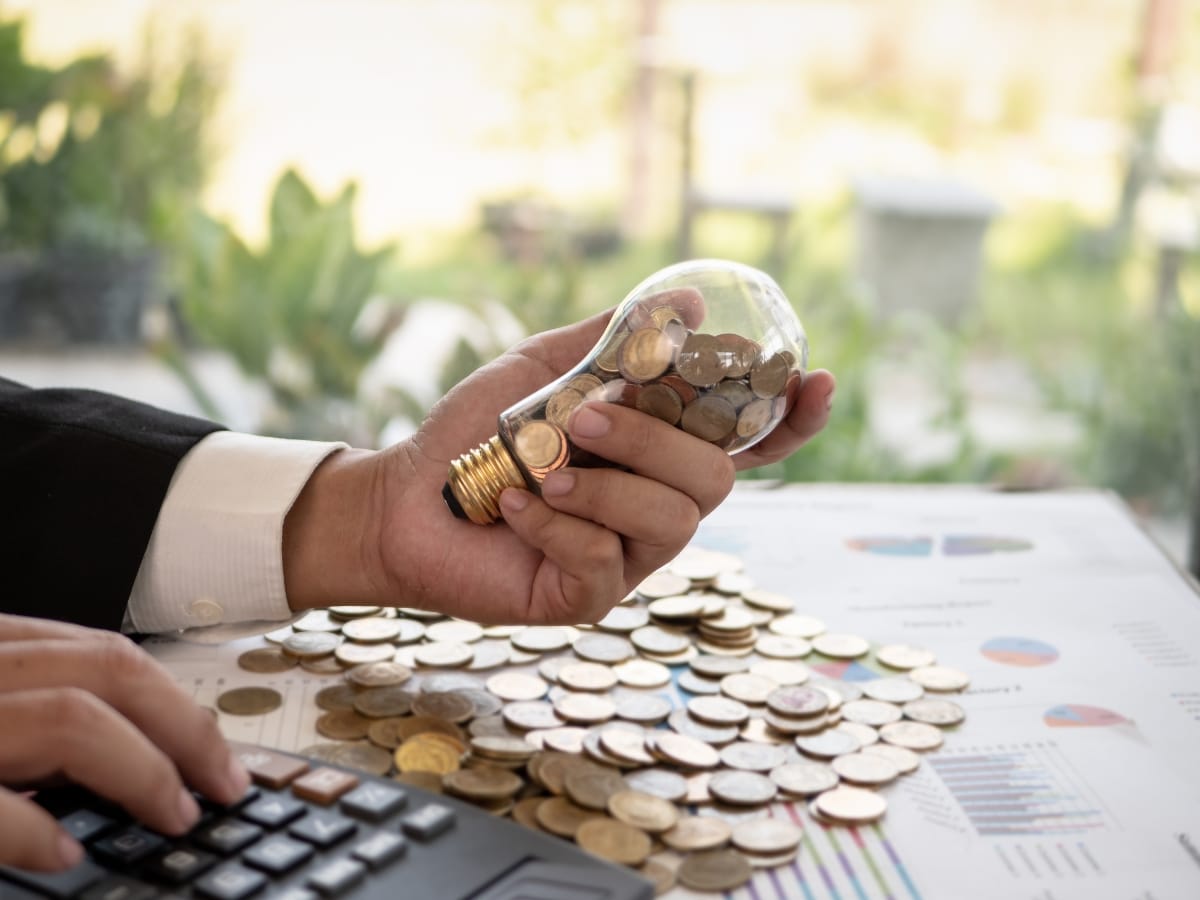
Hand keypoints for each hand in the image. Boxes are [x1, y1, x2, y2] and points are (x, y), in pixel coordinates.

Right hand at [0, 615, 250, 871]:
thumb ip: (44, 727)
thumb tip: (142, 761)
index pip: (107, 657)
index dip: (178, 707)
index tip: (222, 759)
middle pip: (110, 672)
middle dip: (186, 731)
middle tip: (223, 788)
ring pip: (71, 717)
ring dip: (141, 772)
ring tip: (172, 817)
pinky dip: (33, 829)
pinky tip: (64, 854)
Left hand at [283, 309, 833, 623]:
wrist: (405, 498)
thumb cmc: (478, 434)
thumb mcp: (545, 369)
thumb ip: (615, 342)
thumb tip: (692, 302)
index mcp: (656, 454)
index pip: (746, 442)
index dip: (790, 420)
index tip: (816, 383)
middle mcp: (656, 507)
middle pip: (716, 479)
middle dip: (658, 441)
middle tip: (588, 419)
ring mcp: (628, 558)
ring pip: (673, 521)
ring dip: (605, 484)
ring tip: (544, 469)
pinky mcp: (589, 597)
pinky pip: (605, 560)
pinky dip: (554, 523)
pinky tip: (513, 507)